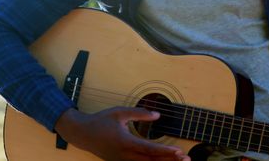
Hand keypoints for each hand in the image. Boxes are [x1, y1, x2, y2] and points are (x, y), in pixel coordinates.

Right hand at [54, 106, 190, 160]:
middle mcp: (124, 155)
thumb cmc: (101, 120)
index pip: (149, 148)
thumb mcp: (120, 112)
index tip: (179, 151)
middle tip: (186, 159)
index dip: (165, 151)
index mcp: (125, 142)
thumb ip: (140, 113)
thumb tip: (158, 115)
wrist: (82, 133)